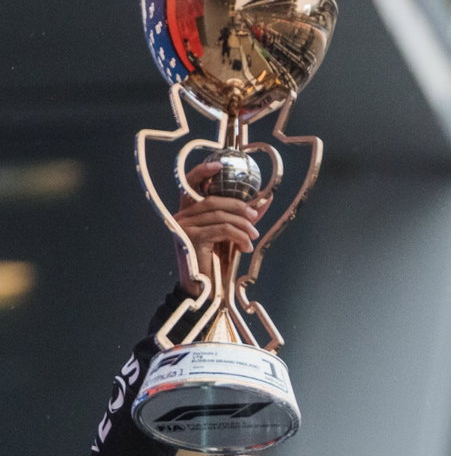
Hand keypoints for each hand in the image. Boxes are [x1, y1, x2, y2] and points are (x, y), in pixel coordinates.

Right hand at [173, 161, 261, 296]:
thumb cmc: (215, 265)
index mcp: (188, 214)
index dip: (202, 172)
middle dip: (239, 206)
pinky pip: (222, 229)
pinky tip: (246, 246)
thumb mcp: (230, 237)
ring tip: (253, 236)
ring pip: (220, 214)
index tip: (218, 164)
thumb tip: (264, 201)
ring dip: (243, 224)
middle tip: (256, 216)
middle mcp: (181, 217)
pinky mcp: (192, 238)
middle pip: (213, 200)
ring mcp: (184, 227)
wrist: (204, 291)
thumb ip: (242, 219)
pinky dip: (239, 236)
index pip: (190, 185)